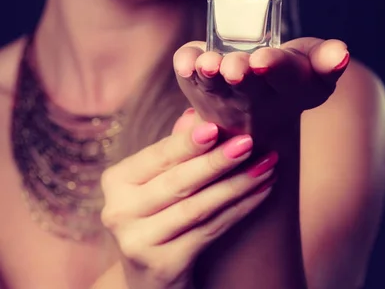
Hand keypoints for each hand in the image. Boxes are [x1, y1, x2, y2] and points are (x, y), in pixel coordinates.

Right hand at [101, 112, 276, 288]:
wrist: (147, 278)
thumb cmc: (156, 214)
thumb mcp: (157, 181)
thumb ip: (173, 149)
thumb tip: (196, 113)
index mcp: (116, 181)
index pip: (158, 156)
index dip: (187, 143)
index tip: (215, 127)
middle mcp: (119, 211)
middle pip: (178, 182)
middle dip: (217, 161)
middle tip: (249, 142)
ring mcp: (137, 242)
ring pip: (197, 207)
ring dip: (237, 185)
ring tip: (266, 166)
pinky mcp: (161, 266)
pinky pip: (209, 231)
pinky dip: (238, 210)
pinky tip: (261, 192)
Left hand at [173, 37, 349, 147]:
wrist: (257, 116)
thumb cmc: (288, 81)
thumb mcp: (314, 71)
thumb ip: (326, 59)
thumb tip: (341, 52)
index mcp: (289, 89)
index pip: (285, 77)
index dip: (275, 67)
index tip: (263, 60)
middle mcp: (253, 97)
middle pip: (246, 84)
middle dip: (240, 73)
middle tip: (234, 66)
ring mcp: (221, 94)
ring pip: (213, 85)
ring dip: (209, 74)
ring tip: (208, 64)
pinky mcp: (196, 85)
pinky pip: (187, 79)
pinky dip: (184, 67)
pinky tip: (184, 62)